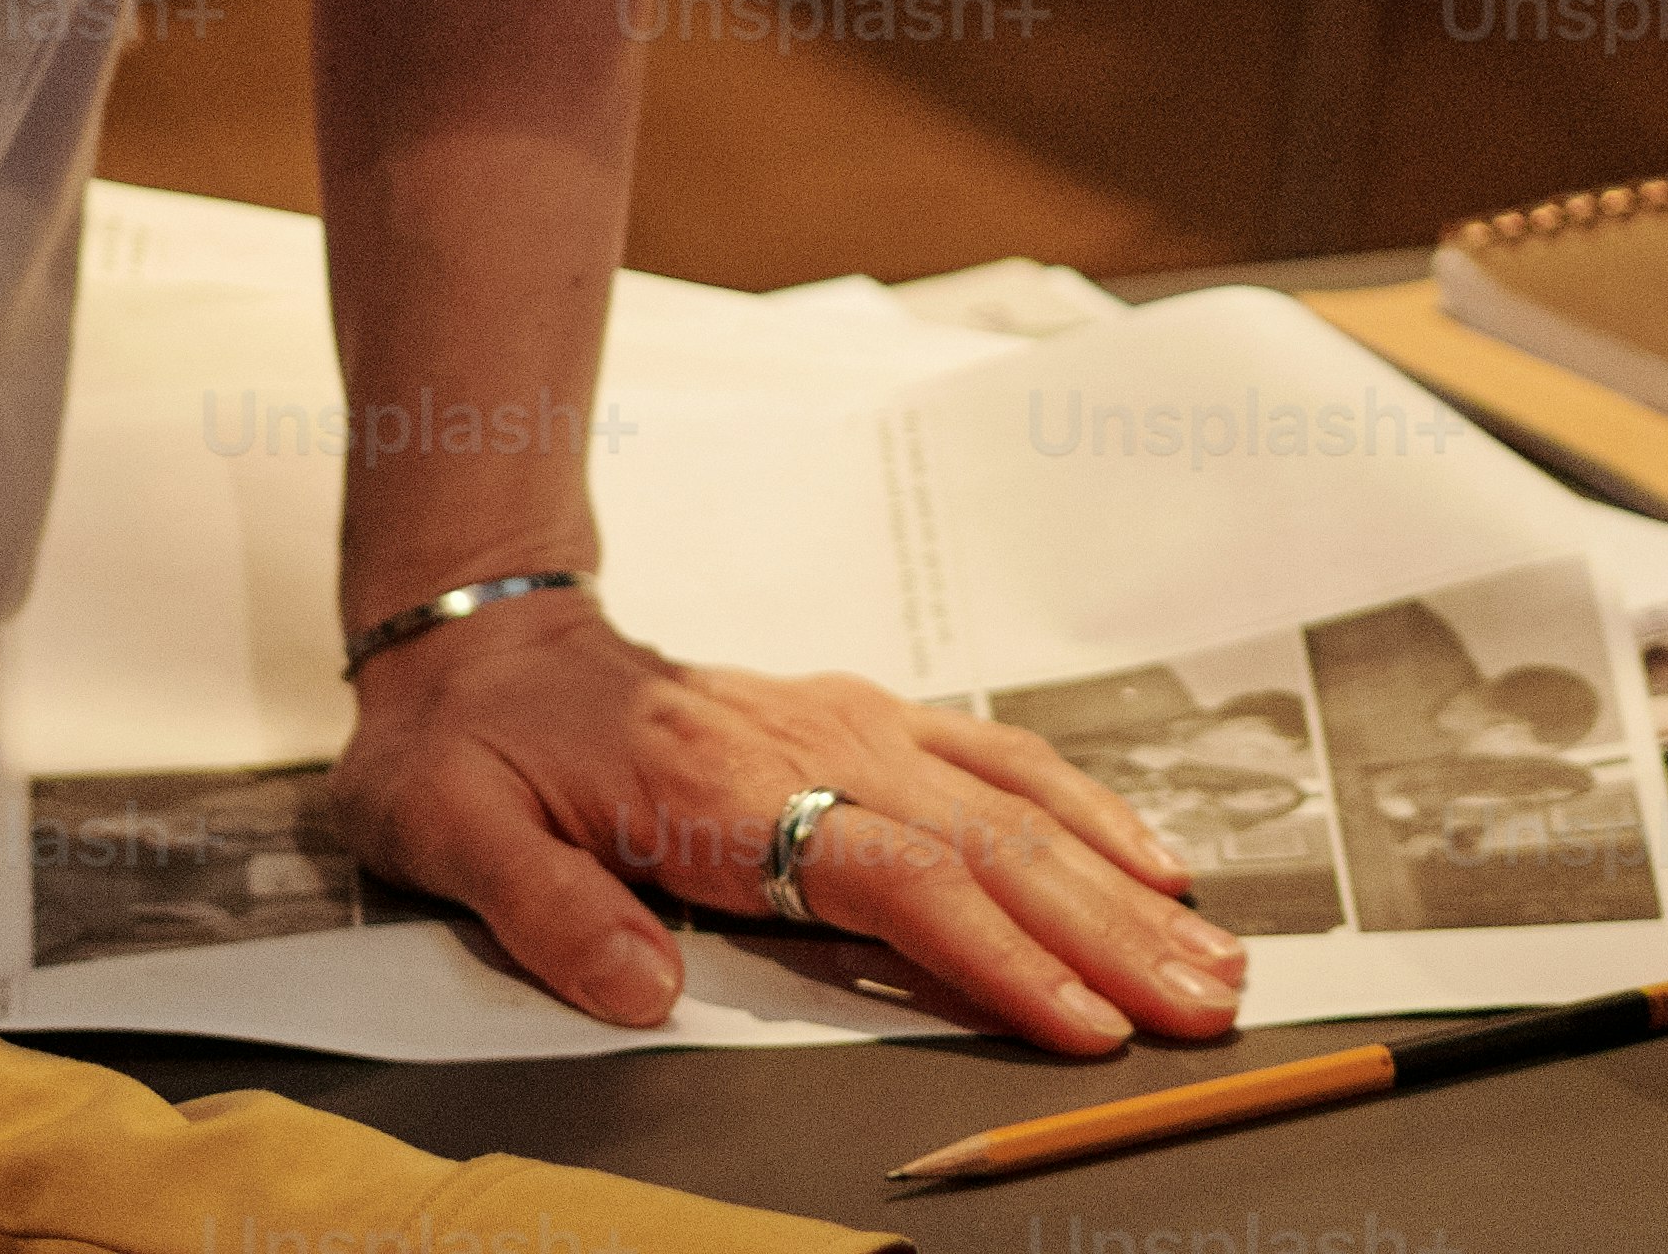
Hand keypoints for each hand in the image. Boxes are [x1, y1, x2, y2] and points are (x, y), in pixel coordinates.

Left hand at [333, 593, 1242, 1055]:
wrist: (480, 640)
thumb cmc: (466, 748)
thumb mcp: (453, 834)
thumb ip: (549, 914)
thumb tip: (641, 993)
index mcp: (725, 787)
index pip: (896, 880)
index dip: (1000, 959)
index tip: (1085, 1027)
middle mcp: (813, 743)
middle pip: (992, 846)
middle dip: (1110, 935)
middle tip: (1209, 1009)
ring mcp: (848, 723)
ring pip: (1016, 805)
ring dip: (1120, 882)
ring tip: (1214, 953)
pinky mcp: (862, 719)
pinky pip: (996, 762)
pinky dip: (1085, 811)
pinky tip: (1147, 861)